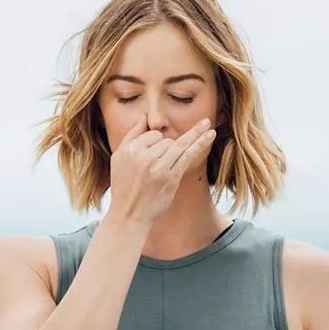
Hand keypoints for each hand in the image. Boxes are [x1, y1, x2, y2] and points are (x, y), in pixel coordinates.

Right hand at [108, 112, 217, 226]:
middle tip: (156, 171)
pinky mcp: (171, 178)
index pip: (152, 134)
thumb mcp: (118, 158)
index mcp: (129, 150)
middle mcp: (143, 157)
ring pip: (176, 146)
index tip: (151, 159)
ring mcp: (159, 167)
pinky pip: (188, 155)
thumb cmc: (124, 186)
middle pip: (166, 140)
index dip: (155, 144)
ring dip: (181, 148)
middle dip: (166, 150)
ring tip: (205, 124)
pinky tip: (210, 133)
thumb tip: (145, 115)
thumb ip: (132, 135)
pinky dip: (200, 143)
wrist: (129, 214)